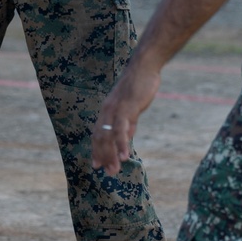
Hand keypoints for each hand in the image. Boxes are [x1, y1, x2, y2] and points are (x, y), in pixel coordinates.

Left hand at [91, 57, 161, 173]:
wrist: (144, 67)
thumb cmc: (140, 85)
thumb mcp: (133, 107)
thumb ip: (129, 122)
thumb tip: (127, 136)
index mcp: (107, 110)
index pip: (98, 133)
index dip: (97, 150)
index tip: (97, 164)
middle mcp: (107, 111)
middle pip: (100, 138)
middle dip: (103, 157)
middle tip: (108, 173)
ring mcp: (115, 110)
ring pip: (108, 136)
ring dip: (111, 155)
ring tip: (115, 169)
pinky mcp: (126, 108)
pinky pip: (121, 129)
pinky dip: (122, 144)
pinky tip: (124, 156)